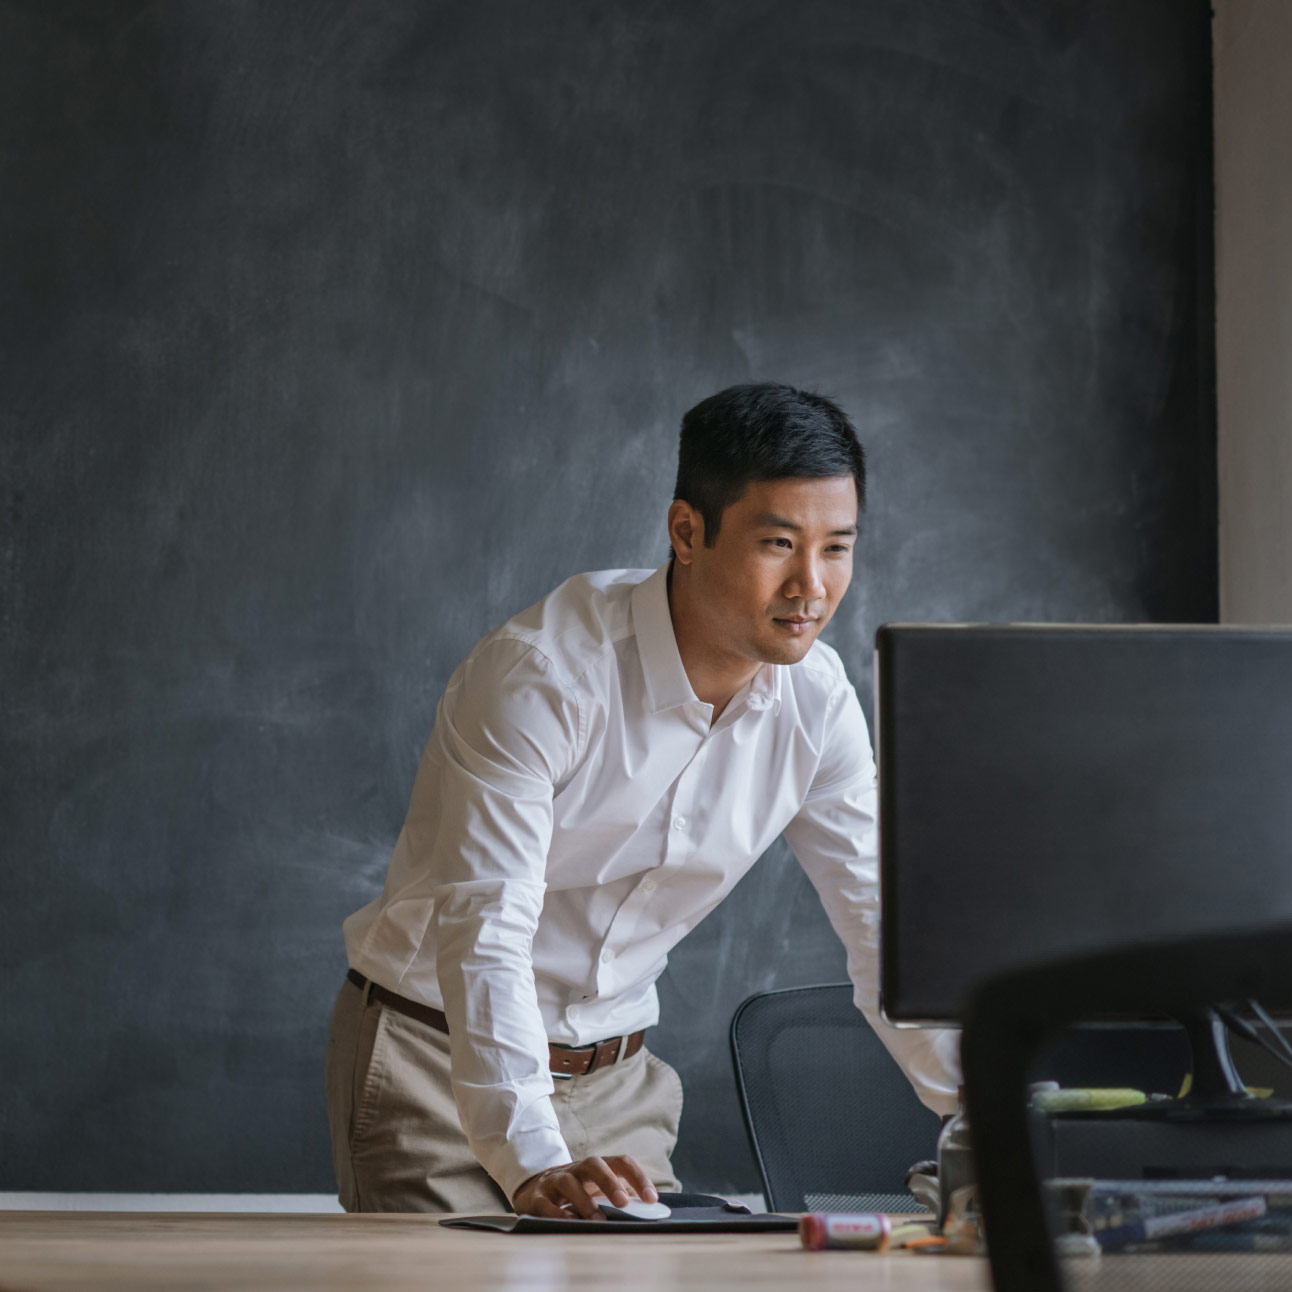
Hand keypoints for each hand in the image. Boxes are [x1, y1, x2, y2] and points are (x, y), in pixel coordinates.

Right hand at [512, 1155, 658, 1218]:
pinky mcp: (536, 1197)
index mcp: (597, 1167)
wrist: (533, 1189)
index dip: (638, 1177)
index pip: (621, 1162)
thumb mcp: (598, 1191)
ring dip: (585, 1201)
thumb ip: (621, 1197)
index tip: (652, 1199)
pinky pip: (546, 1203)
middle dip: (609, 1182)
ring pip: (569, 1182)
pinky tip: (569, 1223)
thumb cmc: (576, 1193)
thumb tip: (650, 1211)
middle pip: (594, 1164)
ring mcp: (555, 1181)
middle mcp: (576, 1169)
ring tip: (597, 1221)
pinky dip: (558, 1213)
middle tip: (624, 1203)